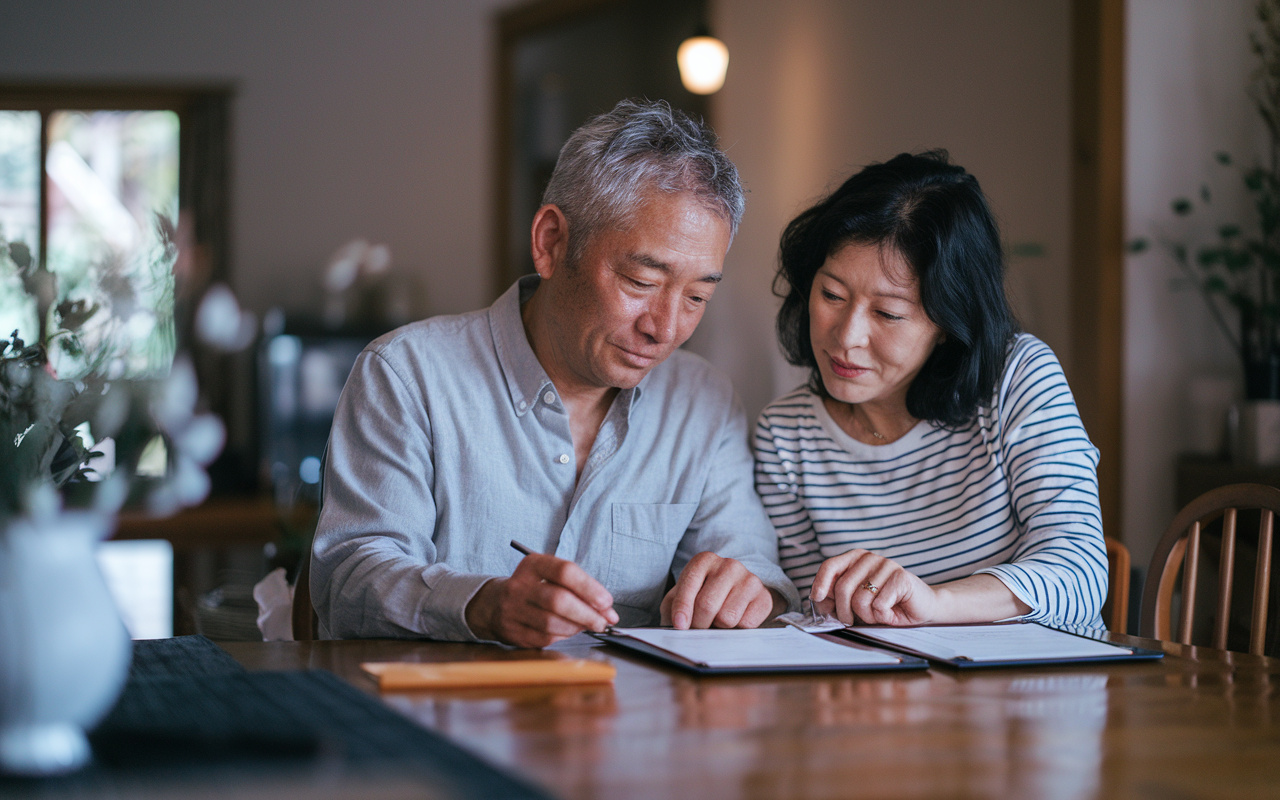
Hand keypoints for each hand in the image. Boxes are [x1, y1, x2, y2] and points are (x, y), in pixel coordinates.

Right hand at [465, 553, 618, 647]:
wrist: (495, 604)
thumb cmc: (534, 588)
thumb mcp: (551, 577)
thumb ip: (579, 589)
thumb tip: (607, 610)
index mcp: (532, 565)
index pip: (565, 571)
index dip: (589, 587)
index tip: (606, 601)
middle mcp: (519, 585)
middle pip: (559, 600)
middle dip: (587, 613)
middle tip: (602, 621)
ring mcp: (513, 610)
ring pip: (553, 623)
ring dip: (577, 627)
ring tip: (586, 625)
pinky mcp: (513, 631)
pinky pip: (545, 638)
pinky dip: (563, 636)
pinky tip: (568, 630)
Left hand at [660, 552, 778, 629]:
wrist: (737, 593)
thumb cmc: (703, 595)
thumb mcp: (682, 596)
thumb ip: (673, 608)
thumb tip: (679, 625)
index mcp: (704, 560)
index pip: (689, 585)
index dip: (682, 609)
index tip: (680, 625)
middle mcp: (729, 565)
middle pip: (707, 605)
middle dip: (698, 624)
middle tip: (698, 629)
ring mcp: (749, 580)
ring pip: (727, 618)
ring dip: (718, 628)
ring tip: (717, 621)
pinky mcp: (764, 597)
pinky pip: (746, 624)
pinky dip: (736, 630)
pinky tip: (734, 620)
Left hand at [810, 549, 938, 626]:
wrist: (922, 608)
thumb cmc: (886, 606)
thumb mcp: (856, 602)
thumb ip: (837, 597)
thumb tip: (818, 600)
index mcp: (855, 558)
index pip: (830, 566)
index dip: (820, 584)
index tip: (816, 599)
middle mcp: (869, 558)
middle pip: (843, 587)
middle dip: (843, 612)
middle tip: (850, 621)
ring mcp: (886, 565)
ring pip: (860, 599)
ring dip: (867, 616)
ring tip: (878, 614)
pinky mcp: (900, 577)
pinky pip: (879, 605)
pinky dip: (882, 616)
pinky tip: (891, 612)